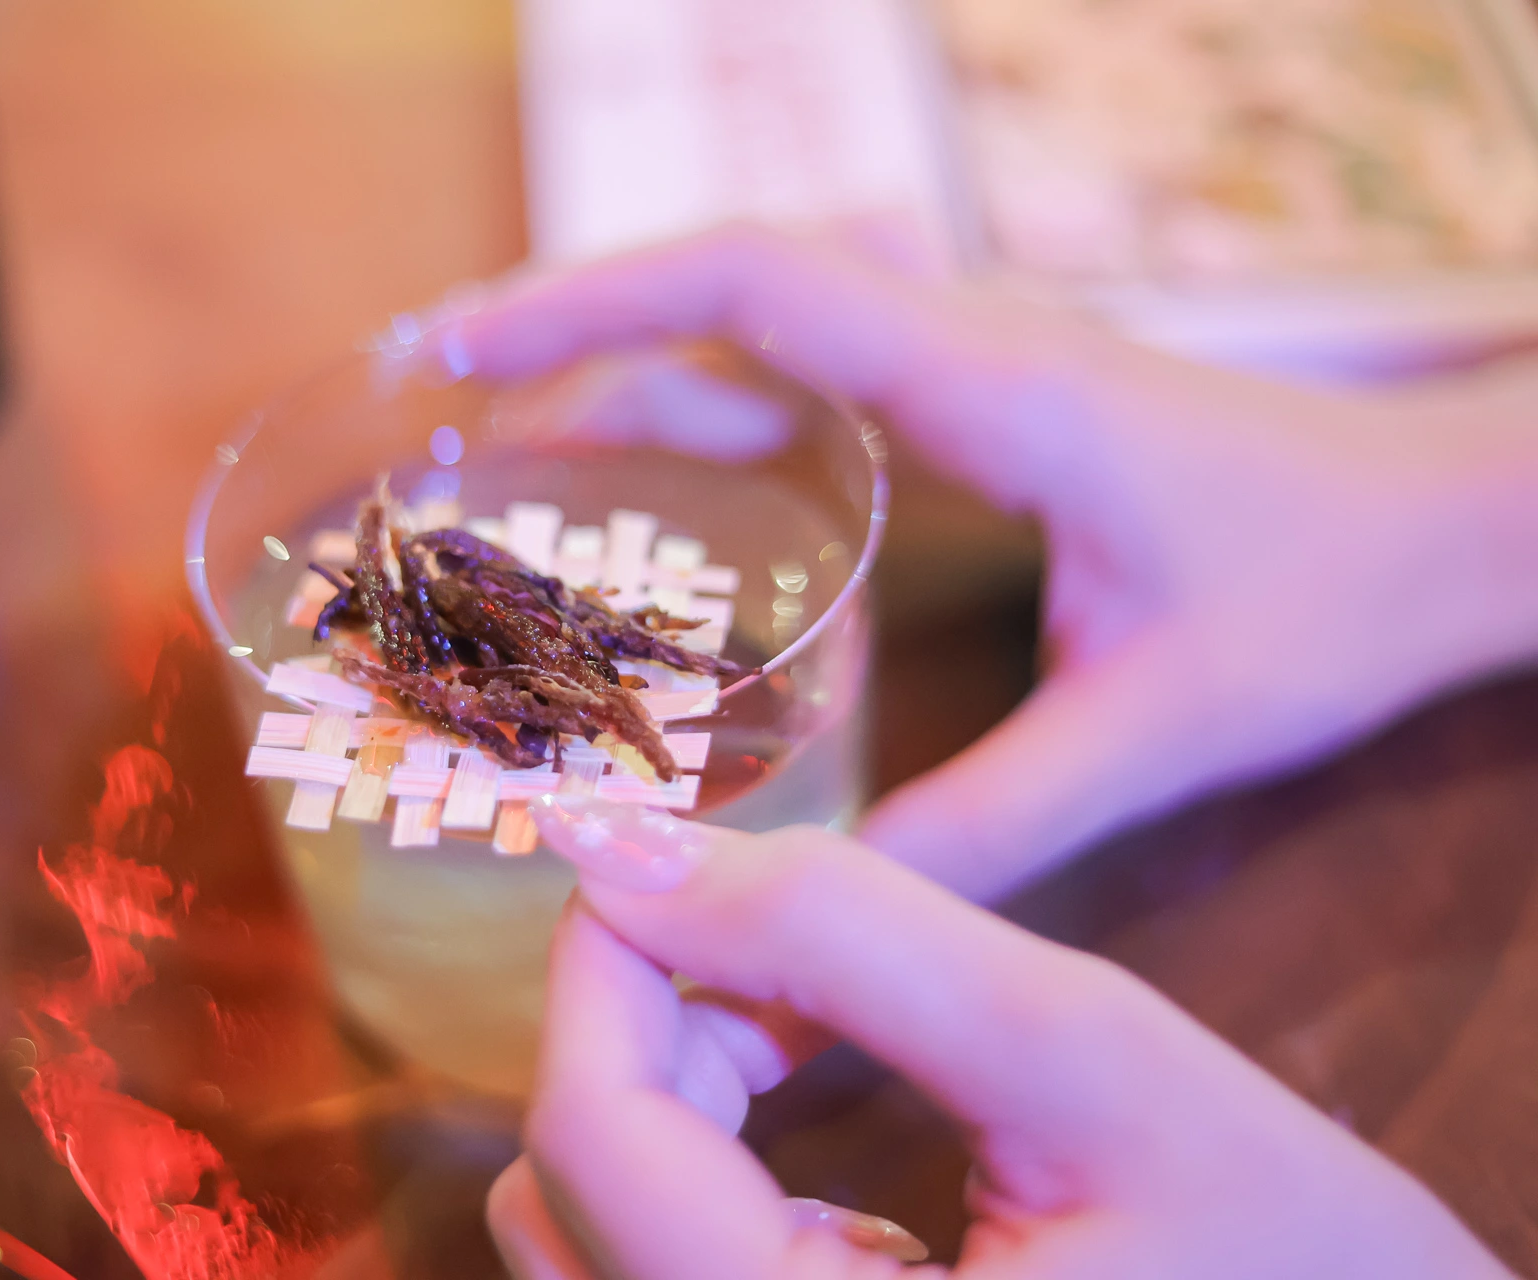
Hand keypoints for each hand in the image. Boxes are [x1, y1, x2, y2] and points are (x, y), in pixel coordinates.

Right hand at [453, 228, 1537, 899]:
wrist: (1451, 521)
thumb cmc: (1328, 596)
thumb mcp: (1154, 728)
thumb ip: (988, 824)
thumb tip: (826, 912)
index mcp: (1001, 388)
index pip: (764, 288)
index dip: (596, 304)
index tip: (465, 351)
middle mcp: (972, 343)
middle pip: (735, 278)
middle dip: (579, 322)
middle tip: (445, 397)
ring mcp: (977, 357)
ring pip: (769, 316)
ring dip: (637, 360)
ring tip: (513, 448)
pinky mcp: (986, 394)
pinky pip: (815, 363)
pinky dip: (712, 398)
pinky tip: (662, 482)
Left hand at [487, 796, 1511, 1279]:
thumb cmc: (1291, 1251)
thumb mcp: (1086, 1055)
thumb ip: (845, 934)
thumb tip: (622, 846)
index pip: (594, 1142)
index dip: (605, 961)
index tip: (656, 850)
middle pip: (572, 1190)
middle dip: (649, 1027)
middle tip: (778, 951)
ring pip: (586, 1234)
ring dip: (662, 1090)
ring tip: (790, 1024)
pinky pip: (650, 1272)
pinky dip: (694, 1160)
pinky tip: (791, 1101)